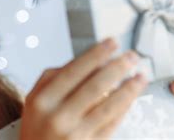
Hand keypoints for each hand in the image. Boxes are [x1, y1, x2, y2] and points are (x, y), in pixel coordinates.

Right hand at [19, 39, 147, 139]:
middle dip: (117, 68)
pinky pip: (112, 124)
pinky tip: (131, 98)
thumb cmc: (36, 128)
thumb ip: (53, 77)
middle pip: (95, 86)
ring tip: (140, 76)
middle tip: (131, 56)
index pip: (74, 71)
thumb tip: (84, 61)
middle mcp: (59, 117)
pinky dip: (124, 109)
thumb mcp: (33, 99)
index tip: (111, 43)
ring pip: (109, 107)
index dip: (96, 54)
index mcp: (43, 100)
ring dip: (128, 89)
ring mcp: (76, 134)